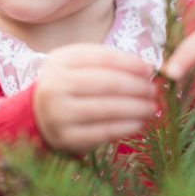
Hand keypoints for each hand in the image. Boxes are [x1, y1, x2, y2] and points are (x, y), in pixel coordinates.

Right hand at [33, 44, 157, 154]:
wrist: (40, 114)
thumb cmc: (70, 85)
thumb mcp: (81, 65)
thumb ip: (110, 63)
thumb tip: (146, 69)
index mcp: (61, 60)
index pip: (102, 58)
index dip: (130, 63)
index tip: (149, 69)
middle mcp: (55, 85)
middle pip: (106, 83)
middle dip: (137, 87)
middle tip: (154, 91)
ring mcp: (58, 113)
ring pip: (106, 108)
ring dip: (136, 108)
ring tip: (151, 107)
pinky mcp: (66, 137)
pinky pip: (102, 131)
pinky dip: (125, 127)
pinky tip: (139, 123)